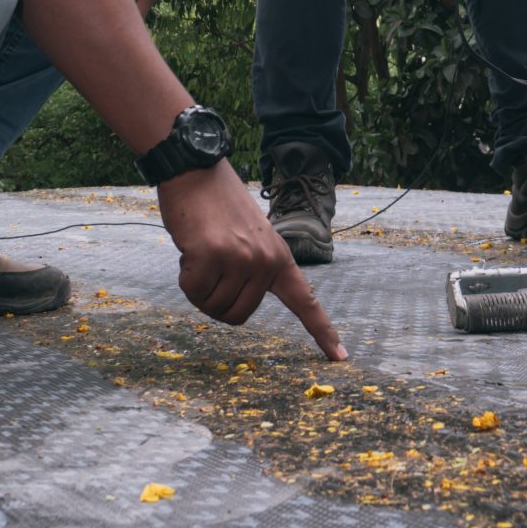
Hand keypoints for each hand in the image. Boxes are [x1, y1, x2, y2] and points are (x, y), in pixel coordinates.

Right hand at [156, 161, 346, 358]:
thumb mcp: (251, 237)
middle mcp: (265, 262)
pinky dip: (185, 278)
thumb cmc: (218, 205)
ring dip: (199, 286)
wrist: (196, 169)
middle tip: (211, 264)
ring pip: (213, 307)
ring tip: (203, 249)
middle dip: (217, 300)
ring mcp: (240, 259)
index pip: (306, 301)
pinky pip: (193, 292)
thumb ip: (254, 268)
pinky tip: (190, 249)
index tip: (341, 357)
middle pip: (238, 316)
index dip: (322, 331)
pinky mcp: (211, 257)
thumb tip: (237, 306)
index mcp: (280, 258)